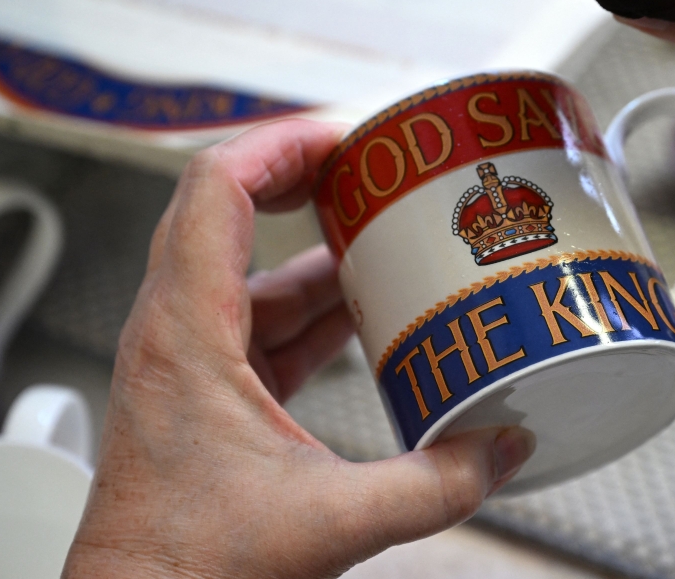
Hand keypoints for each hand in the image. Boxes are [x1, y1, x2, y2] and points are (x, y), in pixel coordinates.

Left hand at [63, 119, 533, 578]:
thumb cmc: (186, 564)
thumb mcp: (329, 520)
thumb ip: (432, 485)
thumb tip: (499, 448)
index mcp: (185, 330)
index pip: (216, 187)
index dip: (281, 145)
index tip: (343, 139)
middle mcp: (176, 329)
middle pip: (230, 209)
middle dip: (304, 180)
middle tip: (370, 172)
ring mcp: (188, 356)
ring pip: (250, 269)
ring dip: (314, 250)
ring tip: (382, 240)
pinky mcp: (206, 388)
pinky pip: (259, 319)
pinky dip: (309, 306)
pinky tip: (360, 315)